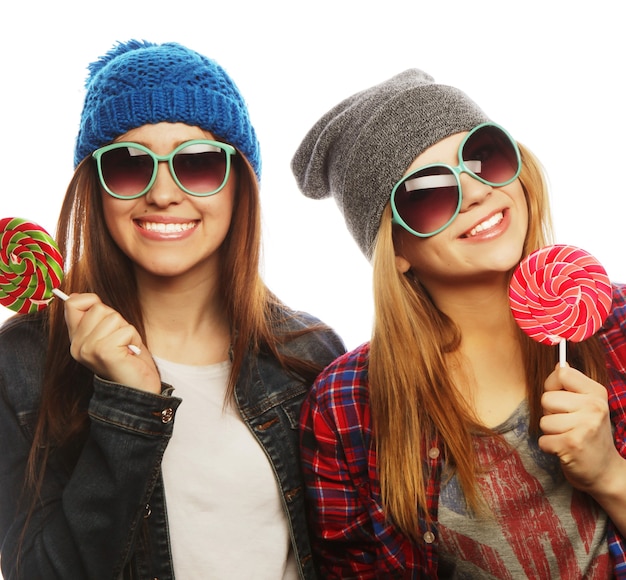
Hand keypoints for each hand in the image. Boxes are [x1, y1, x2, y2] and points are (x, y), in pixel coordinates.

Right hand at [61, 293, 160, 393]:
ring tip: (125, 347)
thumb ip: (94, 317)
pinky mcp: (104, 352)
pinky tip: (129, 353)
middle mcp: (77, 345)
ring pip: (113, 317)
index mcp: (75, 338)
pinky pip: (126, 330)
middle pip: (99, 308)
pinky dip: (133, 339)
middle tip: (120, 341)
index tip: (104, 320)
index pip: (72, 303)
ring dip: (127, 331)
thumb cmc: (127, 357)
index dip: (92, 302)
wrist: (138, 387)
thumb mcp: (108, 332)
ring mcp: (88, 349)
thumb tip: (79, 295)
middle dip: (117, 321)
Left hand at [539, 365, 619, 494]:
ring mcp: (584, 426)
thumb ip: (572, 387)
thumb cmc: (589, 435)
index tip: (560, 398)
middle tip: (566, 424)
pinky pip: (543, 440)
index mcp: (596, 393)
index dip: (552, 385)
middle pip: (546, 398)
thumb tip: (559, 364)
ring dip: (550, 432)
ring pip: (543, 420)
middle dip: (550, 413)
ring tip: (567, 437)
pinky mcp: (572, 445)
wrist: (605, 472)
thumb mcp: (588, 406)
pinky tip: (564, 449)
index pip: (561, 374)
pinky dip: (549, 447)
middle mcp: (594, 407)